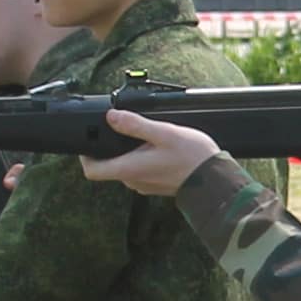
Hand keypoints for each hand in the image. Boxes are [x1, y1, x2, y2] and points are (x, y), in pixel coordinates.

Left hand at [83, 108, 224, 194]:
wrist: (215, 179)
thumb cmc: (192, 158)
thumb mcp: (163, 133)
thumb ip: (135, 125)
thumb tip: (111, 116)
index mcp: (129, 169)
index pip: (92, 171)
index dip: (85, 156)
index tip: (89, 140)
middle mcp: (133, 180)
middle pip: (108, 166)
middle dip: (110, 147)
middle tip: (119, 128)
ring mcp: (144, 184)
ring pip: (125, 167)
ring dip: (127, 152)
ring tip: (142, 135)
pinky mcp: (155, 184)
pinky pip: (139, 170)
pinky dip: (140, 158)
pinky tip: (155, 146)